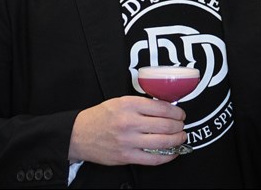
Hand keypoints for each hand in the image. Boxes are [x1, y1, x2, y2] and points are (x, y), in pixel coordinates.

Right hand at [69, 96, 187, 165]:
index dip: (176, 112)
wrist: (79, 135)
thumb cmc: (100, 117)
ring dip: (177, 139)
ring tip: (181, 137)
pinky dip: (168, 156)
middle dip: (179, 126)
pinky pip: (153, 158)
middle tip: (182, 125)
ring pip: (163, 142)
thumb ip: (141, 104)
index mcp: (129, 105)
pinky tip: (173, 152)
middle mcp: (129, 122)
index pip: (162, 107)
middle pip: (166, 125)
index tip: (180, 114)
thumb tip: (164, 108)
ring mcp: (128, 141)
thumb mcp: (120, 102)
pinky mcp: (126, 157)